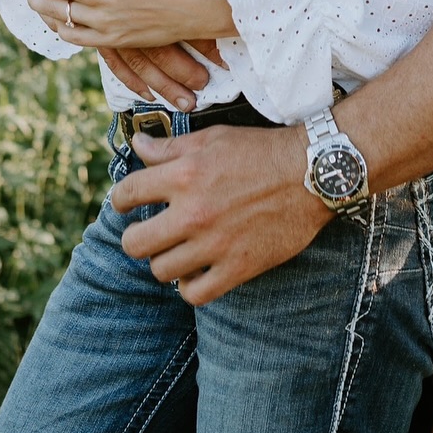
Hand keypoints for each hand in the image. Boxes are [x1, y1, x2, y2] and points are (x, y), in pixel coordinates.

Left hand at [111, 126, 329, 304]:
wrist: (311, 173)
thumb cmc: (262, 151)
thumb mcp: (213, 139)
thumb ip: (171, 147)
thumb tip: (137, 145)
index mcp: (184, 175)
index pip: (126, 195)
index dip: (120, 201)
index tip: (126, 204)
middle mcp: (193, 212)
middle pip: (135, 243)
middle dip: (136, 236)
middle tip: (149, 231)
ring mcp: (215, 244)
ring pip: (161, 271)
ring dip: (164, 260)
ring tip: (176, 249)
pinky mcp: (237, 267)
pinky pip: (195, 294)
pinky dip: (190, 286)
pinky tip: (196, 270)